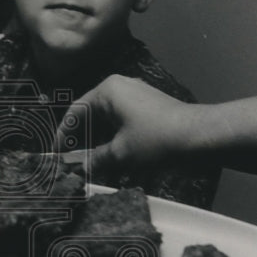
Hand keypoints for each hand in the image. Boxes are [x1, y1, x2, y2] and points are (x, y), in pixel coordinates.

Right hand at [55, 75, 206, 172]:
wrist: (201, 137)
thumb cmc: (156, 140)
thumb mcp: (120, 154)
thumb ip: (93, 160)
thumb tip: (75, 169)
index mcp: (107, 91)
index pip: (74, 112)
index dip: (62, 135)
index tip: (55, 156)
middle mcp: (120, 87)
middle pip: (90, 116)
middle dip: (80, 141)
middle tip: (71, 163)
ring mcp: (136, 97)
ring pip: (106, 122)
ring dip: (98, 144)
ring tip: (90, 166)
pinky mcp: (148, 109)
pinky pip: (122, 124)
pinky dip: (114, 141)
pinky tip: (112, 161)